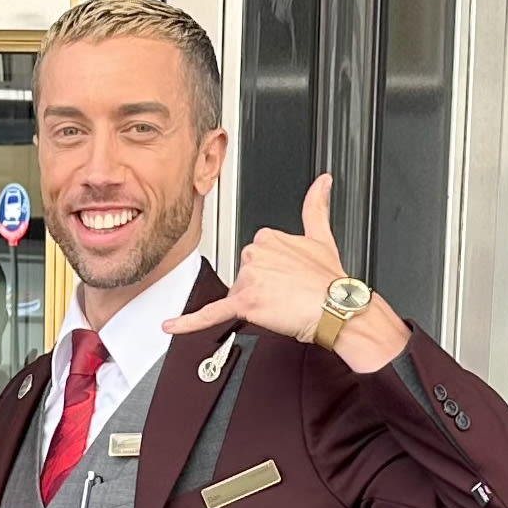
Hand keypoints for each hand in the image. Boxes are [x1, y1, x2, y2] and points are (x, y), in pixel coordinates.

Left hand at [162, 175, 409, 372]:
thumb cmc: (331, 280)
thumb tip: (323, 182)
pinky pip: (211, 313)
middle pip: (243, 278)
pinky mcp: (245, 302)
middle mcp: (254, 253)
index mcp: (266, 236)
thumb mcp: (322, 237)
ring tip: (283, 307)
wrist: (338, 307)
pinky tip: (169, 326)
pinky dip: (187, 322)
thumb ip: (316, 206)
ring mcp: (248, 277)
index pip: (254, 260)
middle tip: (288, 296)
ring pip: (238, 297)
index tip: (287, 280)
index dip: (270, 275)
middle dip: (262, 291)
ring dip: (256, 306)